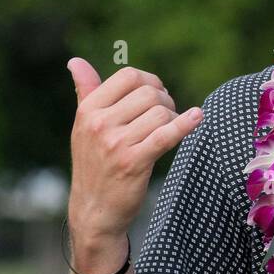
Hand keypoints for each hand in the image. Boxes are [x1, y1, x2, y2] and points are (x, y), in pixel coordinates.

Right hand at [66, 58, 201, 248]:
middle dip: (166, 100)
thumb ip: (85, 92)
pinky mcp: (134, 163)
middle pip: (149, 92)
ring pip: (161, 112)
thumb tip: (75, 61)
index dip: (150, 81)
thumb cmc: (94, 164)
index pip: (128, 76)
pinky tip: (197, 118)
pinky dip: (186, 125)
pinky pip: (166, 135)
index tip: (157, 95)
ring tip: (170, 129)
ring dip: (174, 118)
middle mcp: (99, 124)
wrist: (94, 211)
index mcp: (88, 110)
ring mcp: (116, 144)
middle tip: (167, 116)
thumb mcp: (84, 127)